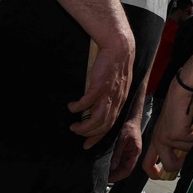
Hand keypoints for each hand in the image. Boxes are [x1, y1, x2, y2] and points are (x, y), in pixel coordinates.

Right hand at [67, 34, 134, 148]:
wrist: (120, 48)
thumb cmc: (117, 64)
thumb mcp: (119, 84)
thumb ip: (112, 96)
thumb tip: (99, 106)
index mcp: (120, 100)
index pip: (110, 124)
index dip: (98, 136)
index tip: (88, 144)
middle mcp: (116, 100)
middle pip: (103, 125)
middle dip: (88, 133)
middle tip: (77, 133)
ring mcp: (108, 93)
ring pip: (96, 118)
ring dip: (83, 125)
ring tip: (73, 126)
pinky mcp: (99, 85)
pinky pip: (86, 102)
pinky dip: (78, 108)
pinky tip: (72, 106)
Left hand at [109, 116, 142, 179]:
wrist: (131, 119)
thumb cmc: (130, 127)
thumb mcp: (122, 139)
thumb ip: (118, 153)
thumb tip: (112, 166)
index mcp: (135, 153)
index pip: (127, 170)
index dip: (118, 176)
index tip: (108, 179)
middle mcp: (133, 155)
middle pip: (125, 170)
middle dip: (115, 175)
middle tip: (104, 177)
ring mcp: (129, 154)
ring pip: (122, 167)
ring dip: (114, 170)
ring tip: (104, 172)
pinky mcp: (125, 151)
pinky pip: (120, 161)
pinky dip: (114, 165)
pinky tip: (107, 165)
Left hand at [144, 80, 192, 179]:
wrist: (182, 93)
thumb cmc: (181, 108)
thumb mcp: (174, 128)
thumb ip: (175, 144)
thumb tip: (184, 159)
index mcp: (156, 140)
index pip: (147, 163)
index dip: (155, 174)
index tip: (164, 176)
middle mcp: (159, 140)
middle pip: (169, 166)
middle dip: (182, 163)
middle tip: (189, 152)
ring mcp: (167, 138)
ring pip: (187, 151)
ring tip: (191, 126)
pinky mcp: (177, 134)